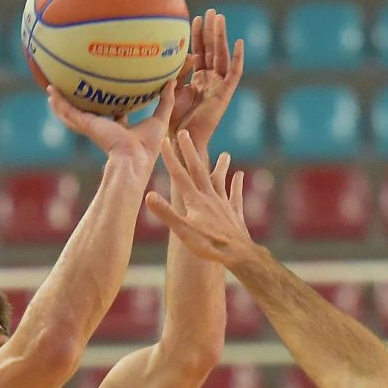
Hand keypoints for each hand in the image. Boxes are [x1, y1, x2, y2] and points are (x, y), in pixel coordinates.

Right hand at [48, 81, 176, 170]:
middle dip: (82, 103)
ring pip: (73, 113)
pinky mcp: (87, 125)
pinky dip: (59, 104)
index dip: (111, 105)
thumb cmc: (148, 146)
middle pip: (89, 113)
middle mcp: (104, 128)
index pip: (114, 115)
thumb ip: (166, 100)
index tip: (107, 93)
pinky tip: (50, 93)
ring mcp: (93, 127)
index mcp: (119, 129)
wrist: (133, 159)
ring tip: (52, 90)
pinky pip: (69, 112)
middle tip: (74, 89)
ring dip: (62, 103)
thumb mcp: (160, 119)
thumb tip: (172, 81)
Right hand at [145, 131, 257, 268]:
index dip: (171, 157)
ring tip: (225, 153)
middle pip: (198, 170)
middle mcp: (209, 197)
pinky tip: (239, 175)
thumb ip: (166, 212)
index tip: (165, 140)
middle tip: (185, 133)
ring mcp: (223, 205)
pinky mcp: (234, 214)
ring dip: (221, 166)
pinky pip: (235, 195)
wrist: (238, 254)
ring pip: (220, 180)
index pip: (179, 175)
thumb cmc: (209, 245)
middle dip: (190, 151)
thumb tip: (148, 195)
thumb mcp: (183, 231)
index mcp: (195, 200)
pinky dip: (237, 184)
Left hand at [169, 10, 245, 151]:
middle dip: (211, 31)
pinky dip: (238, 58)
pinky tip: (239, 42)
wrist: (183, 140)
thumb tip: (177, 56)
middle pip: (212, 50)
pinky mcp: (225, 94)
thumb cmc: (174, 121)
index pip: (199, 53)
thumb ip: (174, 74)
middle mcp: (210, 81)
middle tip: (210, 11)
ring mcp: (219, 86)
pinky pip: (235, 73)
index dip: (197, 37)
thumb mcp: (171, 91)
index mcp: (198, 80)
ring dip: (221, 37)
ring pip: (222, 56)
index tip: (194, 19)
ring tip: (219, 18)